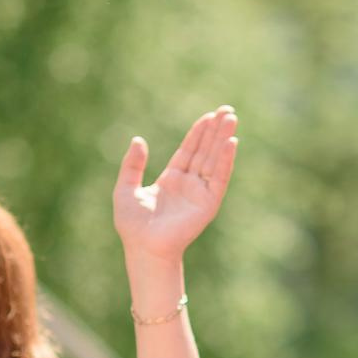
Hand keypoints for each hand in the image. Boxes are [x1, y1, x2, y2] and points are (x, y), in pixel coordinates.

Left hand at [113, 106, 237, 263]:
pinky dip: (226, 160)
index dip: (198, 133)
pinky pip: (219, 178)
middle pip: (205, 151)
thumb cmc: (132, 225)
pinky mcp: (208, 204)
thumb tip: (138, 140)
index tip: (209, 116)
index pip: (189, 151)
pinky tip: (231, 142)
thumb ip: (132, 165)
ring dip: (223, 139)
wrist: (143, 247)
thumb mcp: (125, 188)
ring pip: (214, 160)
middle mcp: (189, 185)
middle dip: (215, 131)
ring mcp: (200, 193)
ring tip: (231, 117)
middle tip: (228, 110)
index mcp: (172, 180)